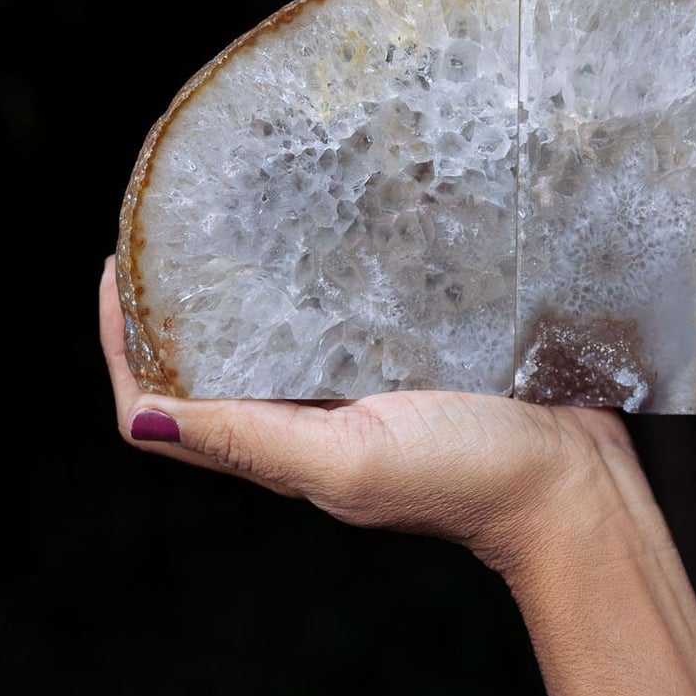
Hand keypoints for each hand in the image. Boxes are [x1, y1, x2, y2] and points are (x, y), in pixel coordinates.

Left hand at [99, 258, 637, 574]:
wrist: (577, 485)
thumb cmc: (468, 480)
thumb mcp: (347, 463)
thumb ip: (249, 439)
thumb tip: (138, 418)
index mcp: (278, 443)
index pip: (159, 405)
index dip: (123, 342)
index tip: (118, 267)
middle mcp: (306, 413)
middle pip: (207, 357)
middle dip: (175, 295)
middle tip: (171, 221)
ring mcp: (358, 384)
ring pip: (274, 327)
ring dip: (246, 277)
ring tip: (235, 210)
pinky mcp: (410, 355)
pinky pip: (345, 310)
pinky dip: (321, 272)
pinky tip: (330, 223)